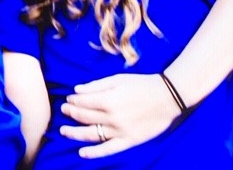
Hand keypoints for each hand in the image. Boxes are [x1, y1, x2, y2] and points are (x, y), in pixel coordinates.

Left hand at [58, 72, 181, 156]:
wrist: (168, 97)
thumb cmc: (143, 84)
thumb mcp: (119, 79)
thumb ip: (96, 85)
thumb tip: (76, 90)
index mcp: (108, 100)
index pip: (83, 102)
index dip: (73, 100)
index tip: (69, 99)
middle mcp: (112, 117)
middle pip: (84, 117)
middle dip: (71, 112)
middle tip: (64, 110)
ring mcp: (120, 131)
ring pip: (91, 134)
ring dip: (75, 133)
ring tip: (63, 130)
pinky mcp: (129, 141)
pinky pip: (108, 150)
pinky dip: (94, 153)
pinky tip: (82, 153)